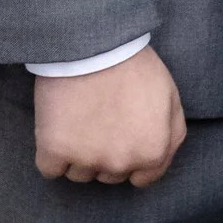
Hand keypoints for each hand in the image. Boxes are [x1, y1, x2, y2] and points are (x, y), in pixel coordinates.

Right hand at [33, 47, 187, 184]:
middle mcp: (120, 163)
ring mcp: (86, 159)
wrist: (94, 43)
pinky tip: (59, 126)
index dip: (133, 157)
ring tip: (81, 116)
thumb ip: (172, 134)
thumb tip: (160, 158)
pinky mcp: (54, 150)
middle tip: (102, 116)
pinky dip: (52, 153)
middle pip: (109, 175)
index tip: (123, 136)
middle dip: (106, 152)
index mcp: (152, 152)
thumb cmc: (134, 65)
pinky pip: (50, 169)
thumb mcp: (171, 96)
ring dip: (78, 153)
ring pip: (80, 174)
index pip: (143, 178)